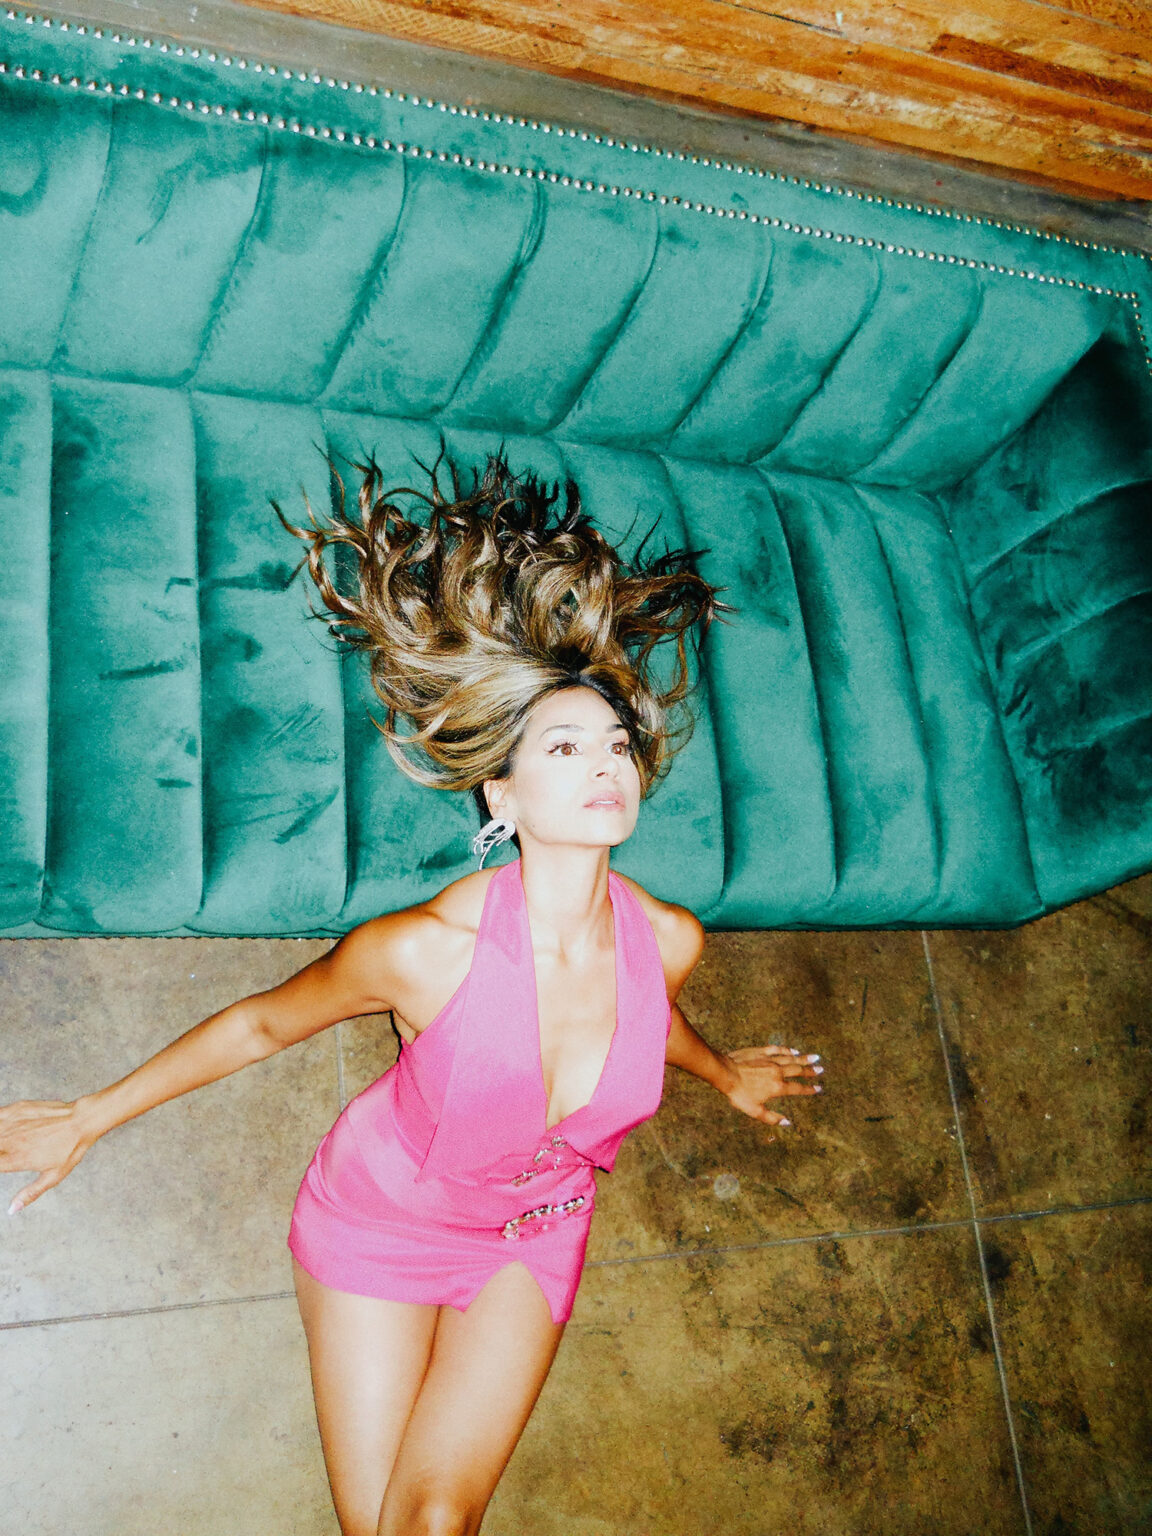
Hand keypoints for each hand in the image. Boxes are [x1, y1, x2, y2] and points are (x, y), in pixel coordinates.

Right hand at [0, 1099, 94, 1213]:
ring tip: (6, 1143)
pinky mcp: (17, 1109)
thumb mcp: (53, 1176)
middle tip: (5, 1154)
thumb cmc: (70, 1149)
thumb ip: (30, 1193)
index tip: (3, 1165)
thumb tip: (12, 1210)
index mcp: (16, 1159)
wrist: (82, 1120)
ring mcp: (13, 1123)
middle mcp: (11, 1141)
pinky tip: (5, 1129)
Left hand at [722, 1045, 822, 1126]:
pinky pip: (778, 1050)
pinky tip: (793, 1050)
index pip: (797, 1088)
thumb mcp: (755, 1111)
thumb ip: (772, 1118)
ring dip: (803, 1058)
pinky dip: (787, 1050)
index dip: (809, 1089)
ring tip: (814, 1057)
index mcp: (777, 1087)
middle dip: (810, 1071)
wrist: (726, 1073)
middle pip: (798, 1071)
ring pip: (791, 1058)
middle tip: (821, 1069)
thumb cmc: (739, 1094)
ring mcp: (770, 1060)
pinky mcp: (761, 1051)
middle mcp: (777, 1072)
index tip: (818, 1088)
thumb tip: (788, 1122)